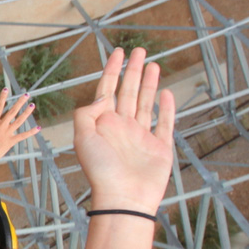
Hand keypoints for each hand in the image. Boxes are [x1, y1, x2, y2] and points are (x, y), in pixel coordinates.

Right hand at [0, 88, 39, 172]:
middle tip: (26, 95)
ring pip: (20, 120)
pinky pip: (23, 136)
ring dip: (27, 112)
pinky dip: (31, 132)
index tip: (6, 89)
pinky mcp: (11, 141)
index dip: (3, 97)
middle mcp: (1, 125)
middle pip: (13, 111)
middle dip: (20, 102)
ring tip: (32, 105)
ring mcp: (7, 133)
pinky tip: (38, 128)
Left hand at [76, 48, 175, 214]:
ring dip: (149, 83)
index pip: (107, 89)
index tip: (118, 51)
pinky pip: (164, 123)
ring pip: (145, 103)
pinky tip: (166, 92)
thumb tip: (103, 96)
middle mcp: (122, 127)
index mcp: (103, 123)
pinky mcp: (159, 148)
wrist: (123, 199)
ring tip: (153, 64)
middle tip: (140, 49)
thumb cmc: (100, 171)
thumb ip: (87, 112)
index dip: (112, 69)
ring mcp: (141, 137)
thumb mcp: (82, 137)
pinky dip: (166, 108)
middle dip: (133, 70)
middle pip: (128, 91)